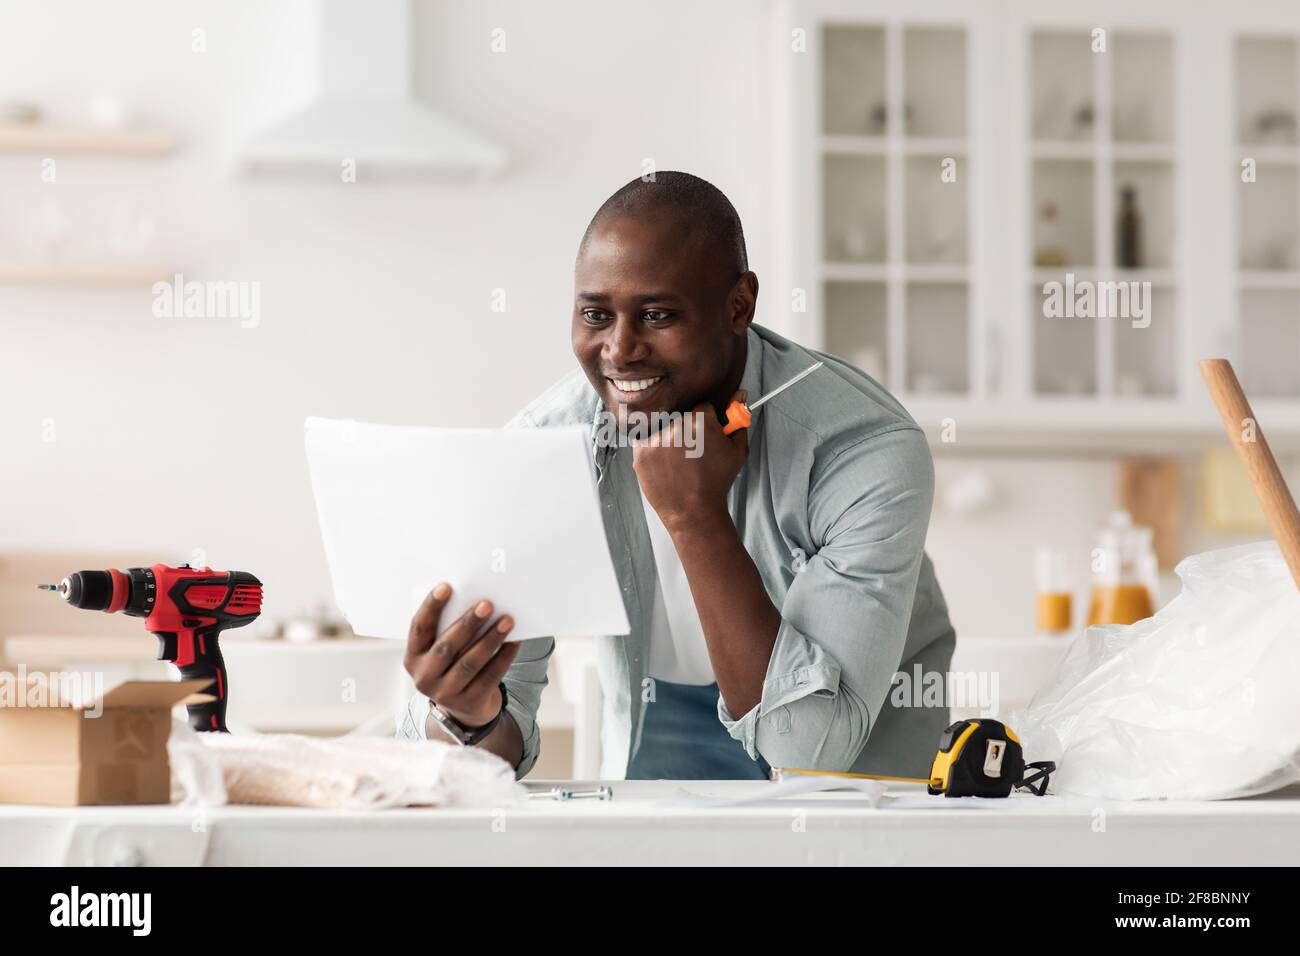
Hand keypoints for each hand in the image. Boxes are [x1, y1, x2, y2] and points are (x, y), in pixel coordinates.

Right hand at [404, 584, 518, 727]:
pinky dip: (504, 657)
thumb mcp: (439, 651)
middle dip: (468, 623)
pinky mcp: (469, 702)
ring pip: (470, 663)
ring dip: (490, 639)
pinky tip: (515, 641)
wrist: (463, 707)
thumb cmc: (451, 664)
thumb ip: (447, 629)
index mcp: (413, 657)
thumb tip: (475, 600)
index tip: (446, 586)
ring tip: (507, 620)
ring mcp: (446, 693)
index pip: (419, 628)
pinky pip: (490, 676)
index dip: (431, 607)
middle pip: (447, 647)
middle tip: (487, 604)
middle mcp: (424, 677)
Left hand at [631, 389, 749, 533]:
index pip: (702, 408)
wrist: (693, 512)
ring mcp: (657, 439)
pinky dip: (655, 454)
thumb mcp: (737, 451)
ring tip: (679, 465)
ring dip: (670, 442)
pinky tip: (666, 469)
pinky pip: (648, 443)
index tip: (705, 438)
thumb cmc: (717, 482)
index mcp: (702, 422)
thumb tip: (740, 394)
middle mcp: (677, 426)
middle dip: (688, 432)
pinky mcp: (641, 452)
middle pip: (682, 419)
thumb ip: (738, 420)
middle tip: (693, 456)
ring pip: (664, 430)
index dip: (706, 424)